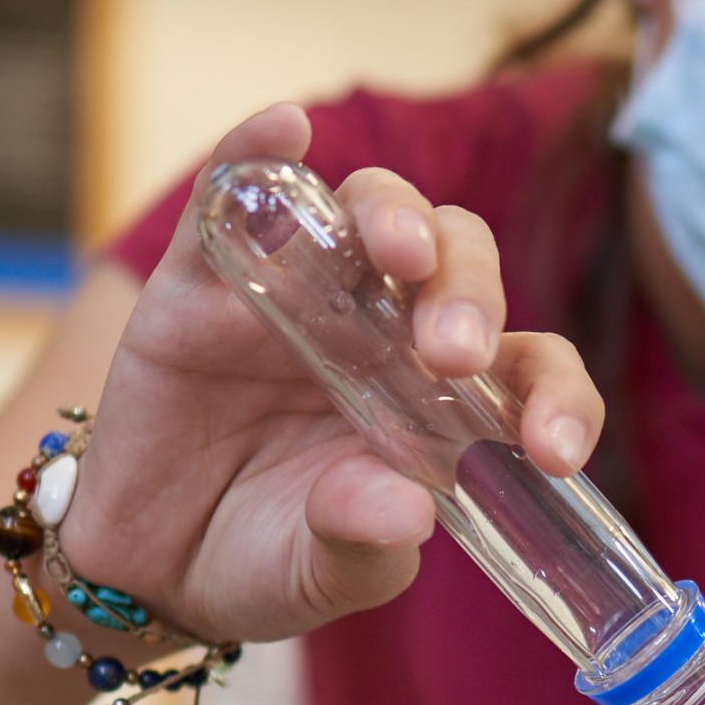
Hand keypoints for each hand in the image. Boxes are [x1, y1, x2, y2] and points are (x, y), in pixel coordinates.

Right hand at [55, 103, 604, 641]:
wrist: (147, 566)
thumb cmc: (263, 556)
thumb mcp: (322, 572)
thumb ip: (364, 543)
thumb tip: (404, 512)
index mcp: (445, 395)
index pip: (529, 362)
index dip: (556, 395)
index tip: (554, 450)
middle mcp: (387, 324)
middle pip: (458, 260)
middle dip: (469, 292)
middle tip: (453, 353)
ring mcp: (302, 288)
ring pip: (371, 209)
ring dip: (395, 217)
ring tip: (398, 252)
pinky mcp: (210, 276)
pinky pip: (241, 191)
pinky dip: (261, 150)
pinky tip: (284, 133)